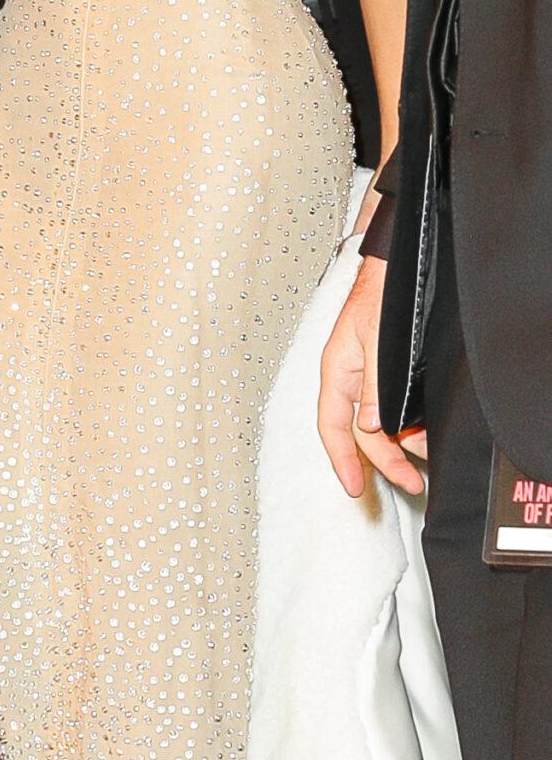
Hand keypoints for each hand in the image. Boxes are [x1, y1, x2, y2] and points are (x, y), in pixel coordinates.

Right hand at [316, 258, 424, 498]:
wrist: (396, 272)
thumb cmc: (377, 297)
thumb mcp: (374, 342)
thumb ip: (372, 385)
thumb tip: (370, 425)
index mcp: (338, 372)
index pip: (332, 427)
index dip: (342, 460)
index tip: (354, 487)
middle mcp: (351, 380)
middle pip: (363, 434)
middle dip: (386, 461)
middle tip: (411, 482)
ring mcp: (369, 379)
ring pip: (382, 424)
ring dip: (403, 444)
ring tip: (427, 457)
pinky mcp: (387, 376)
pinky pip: (395, 409)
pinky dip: (409, 425)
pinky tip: (424, 433)